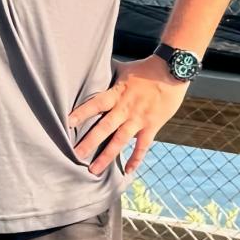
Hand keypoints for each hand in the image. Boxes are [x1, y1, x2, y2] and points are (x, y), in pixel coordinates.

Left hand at [68, 56, 188, 176]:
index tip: (67, 123)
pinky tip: (128, 171)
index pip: (96, 104)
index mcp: (117, 93)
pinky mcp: (152, 125)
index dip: (82, 112)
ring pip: (120, 141)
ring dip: (107, 156)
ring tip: (94, 170)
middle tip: (75, 155)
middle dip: (89, 142)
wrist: (172, 70)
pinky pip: (142, 146)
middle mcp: (125, 108)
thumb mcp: (124, 69)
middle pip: (104, 127)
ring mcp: (139, 119)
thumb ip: (110, 75)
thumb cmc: (147, 68)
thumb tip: (94, 69)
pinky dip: (136, 159)